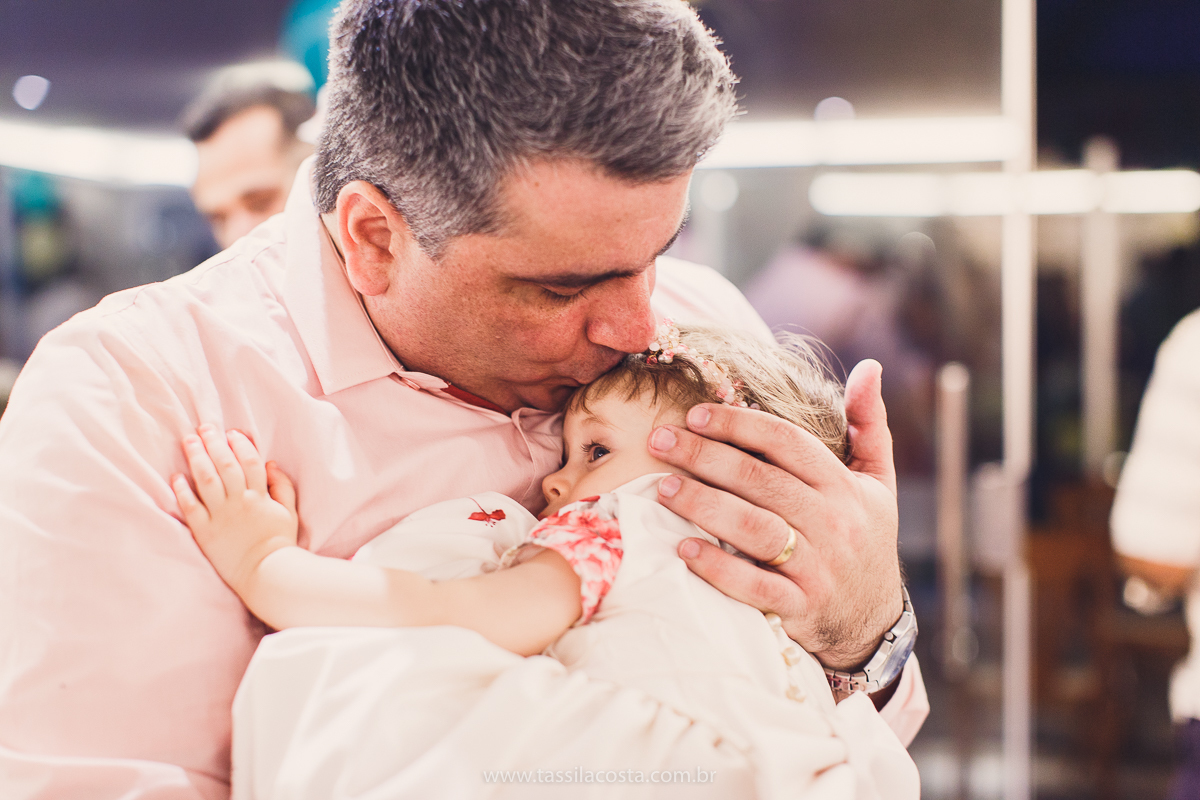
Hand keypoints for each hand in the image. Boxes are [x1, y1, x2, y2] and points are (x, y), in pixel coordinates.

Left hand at [171, 425, 298, 595]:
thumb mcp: (289, 511)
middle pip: (225, 465)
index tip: (231, 433)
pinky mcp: (205, 532)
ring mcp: (221, 517)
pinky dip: (182, 492)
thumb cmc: (280, 542)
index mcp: (260, 496)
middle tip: (205, 427)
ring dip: (197, 458)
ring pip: (206, 480)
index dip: (240, 444)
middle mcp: (239, 502)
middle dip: (214, 443)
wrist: (267, 573)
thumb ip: (282, 486)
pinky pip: (191, 508)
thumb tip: (271, 463)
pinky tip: (176, 477)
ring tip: (189, 441)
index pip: (249, 461)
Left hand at [648, 359, 902, 671]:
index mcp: (845, 487)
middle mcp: (833, 524)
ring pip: (754, 529)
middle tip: (659, 441)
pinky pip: (754, 588)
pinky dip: (718, 568)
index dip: (740, 425)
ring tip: (661, 487)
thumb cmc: (863, 537)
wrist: (874, 621)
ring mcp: (817, 568)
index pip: (787, 443)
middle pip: (762, 480)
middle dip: (705, 456)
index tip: (696, 414)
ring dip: (703, 505)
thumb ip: (869, 424)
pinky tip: (683, 549)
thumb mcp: (877, 481)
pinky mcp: (799, 608)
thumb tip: (869, 366)